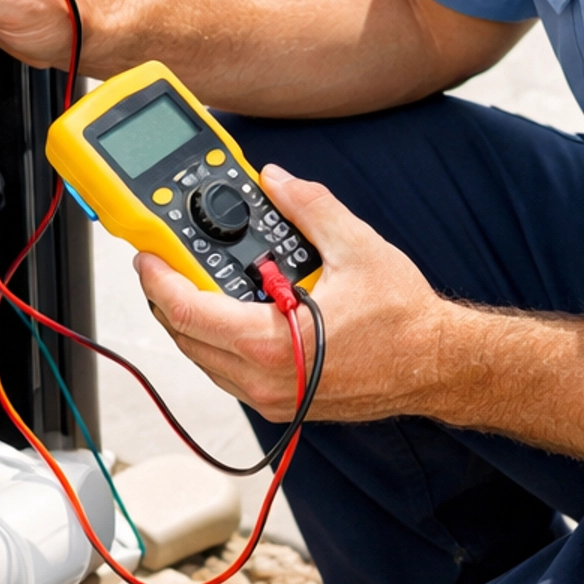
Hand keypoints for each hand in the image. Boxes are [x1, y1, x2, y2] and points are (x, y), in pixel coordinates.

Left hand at [135, 165, 453, 423]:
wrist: (436, 365)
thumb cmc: (403, 319)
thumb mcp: (355, 246)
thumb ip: (309, 206)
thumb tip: (277, 179)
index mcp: (272, 344)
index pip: (188, 312)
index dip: (158, 279)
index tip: (147, 254)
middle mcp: (264, 380)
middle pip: (186, 338)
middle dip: (168, 296)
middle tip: (165, 259)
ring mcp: (271, 398)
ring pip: (204, 359)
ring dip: (191, 320)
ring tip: (192, 279)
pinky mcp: (282, 404)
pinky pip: (228, 372)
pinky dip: (217, 339)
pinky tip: (229, 308)